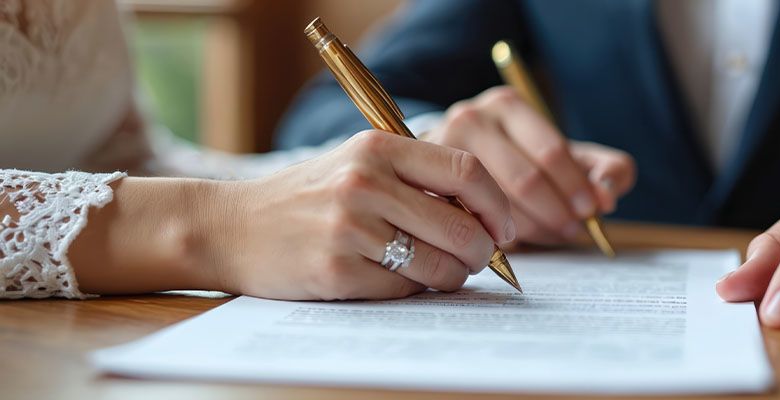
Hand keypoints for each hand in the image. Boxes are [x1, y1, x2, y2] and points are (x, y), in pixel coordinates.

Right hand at [208, 131, 515, 300]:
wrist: (231, 226)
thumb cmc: (310, 197)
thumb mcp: (360, 163)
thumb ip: (418, 178)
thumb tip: (488, 216)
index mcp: (380, 147)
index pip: (468, 170)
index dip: (498, 204)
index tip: (506, 227)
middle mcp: (366, 182)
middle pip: (462, 226)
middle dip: (483, 252)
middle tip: (480, 259)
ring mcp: (349, 228)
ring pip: (438, 265)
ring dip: (452, 276)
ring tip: (442, 272)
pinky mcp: (335, 270)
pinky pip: (403, 289)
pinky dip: (411, 290)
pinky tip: (396, 278)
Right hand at [421, 86, 635, 243]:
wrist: (451, 162)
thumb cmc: (521, 160)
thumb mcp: (566, 156)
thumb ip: (603, 169)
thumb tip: (607, 196)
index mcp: (507, 104)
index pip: (550, 151)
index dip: (576, 187)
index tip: (591, 211)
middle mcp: (469, 119)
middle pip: (524, 180)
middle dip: (557, 212)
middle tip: (574, 230)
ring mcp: (440, 151)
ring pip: (498, 205)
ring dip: (533, 230)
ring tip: (550, 234)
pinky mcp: (425, 185)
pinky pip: (472, 222)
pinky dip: (501, 238)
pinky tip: (516, 239)